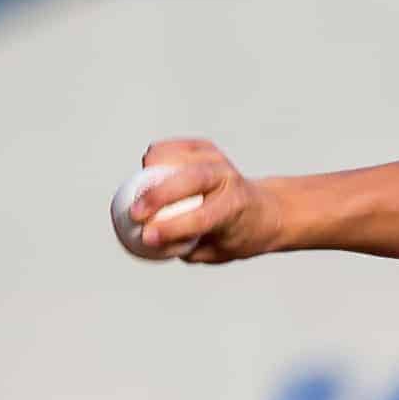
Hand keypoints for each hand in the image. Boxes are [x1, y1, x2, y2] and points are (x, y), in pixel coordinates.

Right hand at [131, 139, 282, 263]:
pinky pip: (170, 147)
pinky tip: (148, 172)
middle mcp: (228, 178)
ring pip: (177, 156)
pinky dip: (155, 157)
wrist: (265, 209)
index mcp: (235, 207)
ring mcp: (217, 159)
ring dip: (151, 171)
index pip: (201, 217)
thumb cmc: (237, 234)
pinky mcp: (204, 147)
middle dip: (157, 196)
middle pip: (190, 180)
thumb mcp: (218, 252)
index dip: (171, 228)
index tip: (145, 237)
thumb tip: (147, 240)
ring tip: (137, 191)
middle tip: (134, 213)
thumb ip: (185, 248)